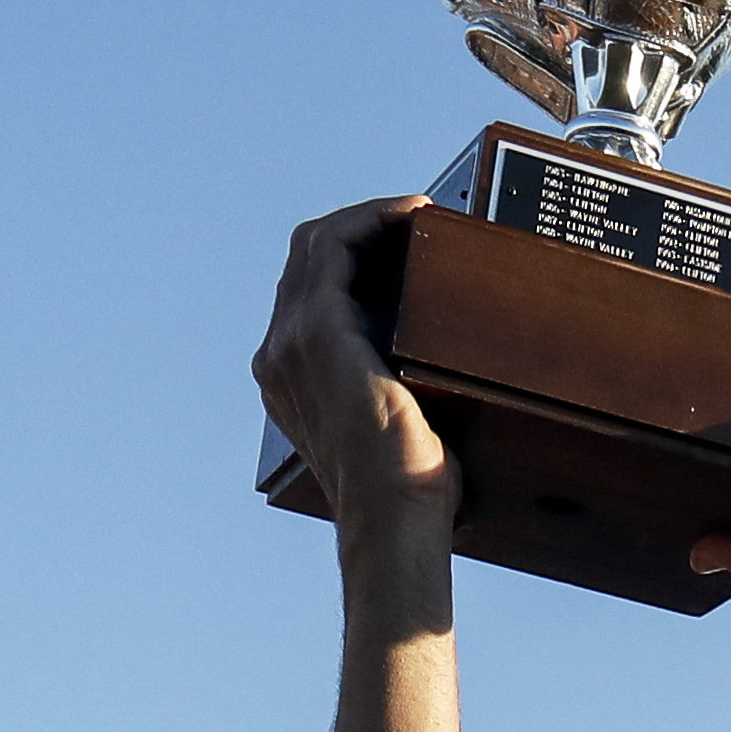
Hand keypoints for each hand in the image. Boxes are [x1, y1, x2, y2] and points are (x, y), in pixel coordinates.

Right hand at [249, 200, 452, 551]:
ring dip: (367, 218)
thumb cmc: (411, 491)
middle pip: (307, 259)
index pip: (310, 292)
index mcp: (291, 379)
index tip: (407, 246)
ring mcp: (289, 341)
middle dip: (360, 231)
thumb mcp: (402, 422)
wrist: (396, 518)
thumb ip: (403, 381)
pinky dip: (373, 219)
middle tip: (414, 222)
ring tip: (415, 212)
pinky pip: (335, 243)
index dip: (356, 258)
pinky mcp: (317, 329)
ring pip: (317, 242)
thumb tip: (452, 359)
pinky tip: (413, 215)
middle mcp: (278, 356)